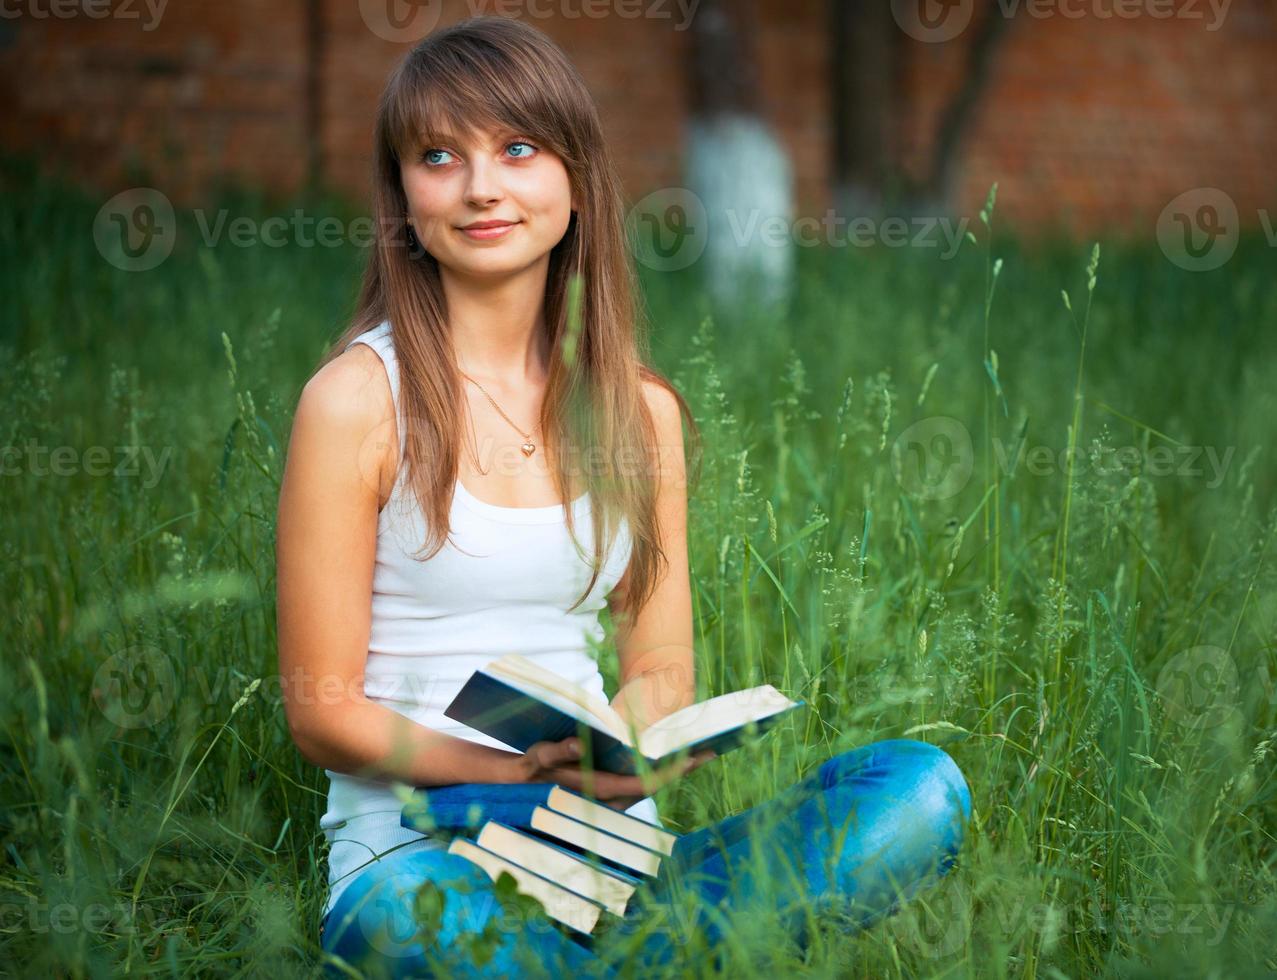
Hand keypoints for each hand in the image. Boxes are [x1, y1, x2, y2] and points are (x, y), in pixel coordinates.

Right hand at [515, 737, 715, 809]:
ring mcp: (610, 800)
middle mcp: (608, 799)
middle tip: (707, 751)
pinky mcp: (608, 795)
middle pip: (653, 785)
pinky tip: (667, 760)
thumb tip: (579, 743)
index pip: (643, 782)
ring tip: (695, 754)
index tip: (695, 757)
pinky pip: (639, 785)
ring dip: (670, 772)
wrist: (519, 785)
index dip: (670, 771)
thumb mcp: (538, 756)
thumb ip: (556, 752)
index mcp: (597, 789)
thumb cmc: (529, 768)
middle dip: (680, 770)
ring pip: (648, 787)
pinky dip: (656, 773)